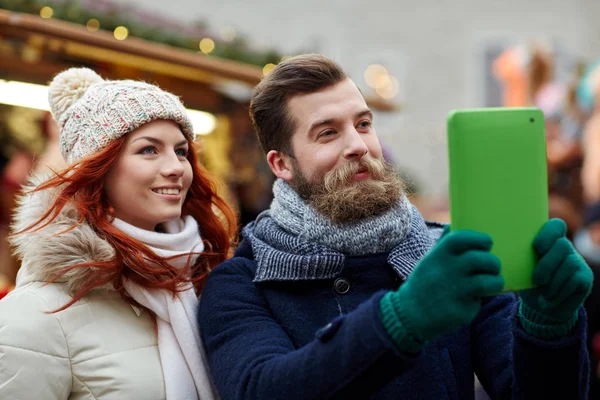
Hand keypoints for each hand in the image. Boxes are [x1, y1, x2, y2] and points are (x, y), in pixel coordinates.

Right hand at [390, 226, 504, 342]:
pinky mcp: (461, 310)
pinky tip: (472, 299)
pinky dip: (480, 300)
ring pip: (489, 282)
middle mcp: (447, 271)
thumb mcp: (429, 260)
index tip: (487, 244)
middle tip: (492, 267)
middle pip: (482, 260)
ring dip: (496, 281)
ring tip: (492, 283)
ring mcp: (455, 291)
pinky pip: (480, 301)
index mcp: (439, 255)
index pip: (464, 238)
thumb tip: (454, 225)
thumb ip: (443, 245)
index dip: (480, 239)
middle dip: (493, 263)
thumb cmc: (424, 283)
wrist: (410, 314)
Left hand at [519, 219, 592, 328]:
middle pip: (562, 245)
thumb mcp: (520, 269)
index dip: (548, 233)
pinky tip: (549, 298)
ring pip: (569, 264)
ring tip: (542, 293)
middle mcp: (564, 247)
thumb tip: (506, 252)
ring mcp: (577, 261)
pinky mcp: (585, 277)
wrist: (540, 307)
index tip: (537, 247)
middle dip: (547, 264)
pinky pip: (575, 280)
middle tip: (537, 279)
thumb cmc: (526, 282)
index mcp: (547, 241)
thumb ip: (518, 257)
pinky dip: (559, 292)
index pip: (555, 226)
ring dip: (553, 282)